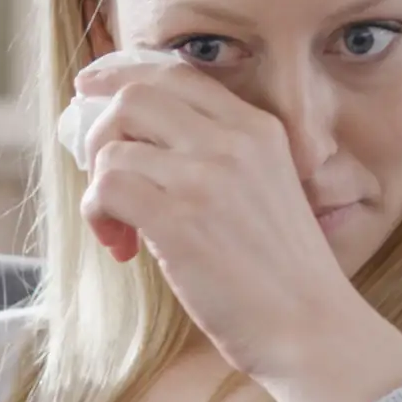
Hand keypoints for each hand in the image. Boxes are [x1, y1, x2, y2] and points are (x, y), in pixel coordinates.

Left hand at [61, 49, 378, 373]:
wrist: (311, 327)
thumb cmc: (282, 276)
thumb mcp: (264, 191)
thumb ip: (216, 160)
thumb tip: (135, 146)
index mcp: (258, 129)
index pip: (176, 73)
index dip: (123, 75)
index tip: (90, 88)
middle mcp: (233, 142)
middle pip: (134, 96)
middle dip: (100, 133)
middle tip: (103, 180)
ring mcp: (206, 178)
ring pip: (112, 147)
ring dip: (99, 189)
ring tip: (121, 231)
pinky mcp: (179, 220)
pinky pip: (106, 188)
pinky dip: (99, 216)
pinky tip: (122, 248)